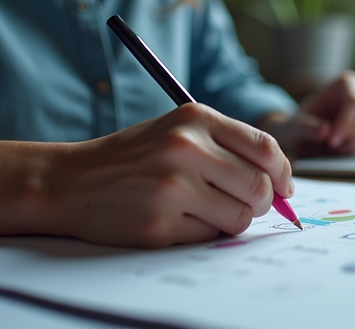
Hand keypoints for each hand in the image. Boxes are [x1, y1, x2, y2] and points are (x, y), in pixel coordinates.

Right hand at [48, 103, 292, 247]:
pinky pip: (209, 235)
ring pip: (240, 216)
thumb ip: (228, 147)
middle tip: (246, 203)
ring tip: (206, 209)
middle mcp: (185, 149)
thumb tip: (282, 183)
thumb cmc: (134, 156)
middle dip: (262, 201)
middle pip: (259, 187)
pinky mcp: (159, 223)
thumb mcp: (178, 130)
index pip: (265, 148)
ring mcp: (172, 187)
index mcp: (195, 118)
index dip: (283, 172)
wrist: (71, 180)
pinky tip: (177, 217)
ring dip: (232, 219)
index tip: (283, 186)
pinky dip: (203, 231)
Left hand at [261, 71, 354, 157]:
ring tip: (338, 148)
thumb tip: (325, 130)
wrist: (305, 140)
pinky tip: (348, 147)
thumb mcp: (295, 130)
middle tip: (333, 146)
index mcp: (343, 83)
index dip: (346, 122)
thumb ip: (307, 129)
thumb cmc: (300, 129)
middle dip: (351, 133)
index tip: (332, 140)